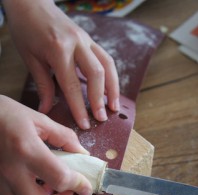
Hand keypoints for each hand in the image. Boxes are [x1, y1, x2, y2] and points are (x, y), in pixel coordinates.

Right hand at [0, 96, 92, 194]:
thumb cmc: (5, 114)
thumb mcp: (38, 119)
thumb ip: (64, 137)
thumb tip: (82, 154)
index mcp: (26, 149)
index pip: (60, 178)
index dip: (79, 185)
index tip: (86, 187)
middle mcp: (10, 171)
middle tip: (66, 192)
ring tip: (46, 193)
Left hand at [3, 0, 119, 128]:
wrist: (31, 3)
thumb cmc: (26, 30)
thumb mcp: (30, 59)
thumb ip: (43, 85)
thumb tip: (47, 109)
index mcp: (58, 50)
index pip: (72, 85)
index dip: (80, 108)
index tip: (85, 124)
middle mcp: (76, 43)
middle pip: (96, 74)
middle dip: (100, 99)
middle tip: (102, 118)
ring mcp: (85, 39)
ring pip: (107, 65)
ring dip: (113, 88)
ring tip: (114, 106)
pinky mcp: (89, 39)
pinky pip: (105, 58)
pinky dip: (110, 75)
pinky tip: (110, 88)